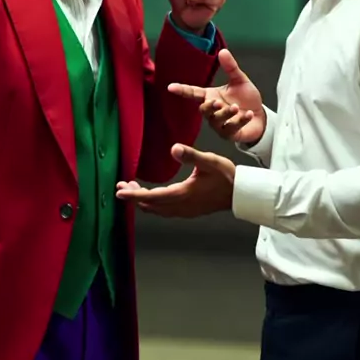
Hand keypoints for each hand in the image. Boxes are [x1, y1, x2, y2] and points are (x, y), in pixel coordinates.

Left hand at [116, 143, 234, 216]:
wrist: (240, 193)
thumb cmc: (226, 176)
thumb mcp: (209, 161)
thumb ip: (191, 155)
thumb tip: (173, 148)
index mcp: (182, 194)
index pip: (152, 197)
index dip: (133, 195)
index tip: (119, 192)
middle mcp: (181, 206)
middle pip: (150, 205)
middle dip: (134, 196)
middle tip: (122, 185)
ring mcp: (184, 211)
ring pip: (157, 210)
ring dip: (143, 201)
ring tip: (132, 189)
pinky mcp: (188, 211)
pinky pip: (165, 211)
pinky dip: (153, 204)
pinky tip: (152, 197)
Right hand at [169, 48, 265, 144]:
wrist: (260, 117)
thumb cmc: (247, 99)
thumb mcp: (240, 81)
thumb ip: (231, 68)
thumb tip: (223, 51)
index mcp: (211, 96)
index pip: (193, 93)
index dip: (182, 90)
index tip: (171, 87)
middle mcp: (213, 111)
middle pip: (203, 109)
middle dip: (209, 106)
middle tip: (218, 102)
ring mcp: (220, 124)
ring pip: (216, 120)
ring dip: (226, 113)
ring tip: (237, 107)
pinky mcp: (229, 134)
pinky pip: (231, 128)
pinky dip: (240, 121)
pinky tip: (248, 114)